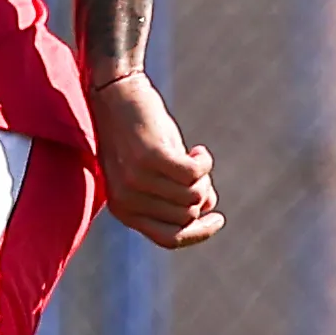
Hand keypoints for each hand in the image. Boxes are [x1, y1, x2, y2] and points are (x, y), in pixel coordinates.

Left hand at [91, 71, 222, 248]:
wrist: (117, 95)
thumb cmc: (140, 137)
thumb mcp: (154, 174)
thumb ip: (173, 198)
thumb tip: (207, 210)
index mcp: (123, 211)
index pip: (170, 239)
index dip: (199, 233)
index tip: (218, 219)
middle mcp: (126, 200)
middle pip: (187, 216)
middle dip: (201, 194)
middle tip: (195, 169)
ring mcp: (136, 180)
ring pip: (193, 196)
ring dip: (203, 176)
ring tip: (193, 156)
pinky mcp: (150, 157)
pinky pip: (195, 174)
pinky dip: (204, 162)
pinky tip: (199, 150)